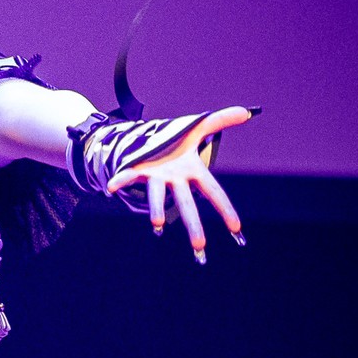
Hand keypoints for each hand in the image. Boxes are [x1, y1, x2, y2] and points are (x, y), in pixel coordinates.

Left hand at [107, 106, 254, 262]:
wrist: (149, 141)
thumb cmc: (176, 142)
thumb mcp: (200, 127)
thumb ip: (222, 120)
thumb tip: (246, 112)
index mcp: (192, 171)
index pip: (213, 191)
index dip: (225, 209)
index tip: (236, 228)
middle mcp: (175, 180)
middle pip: (186, 203)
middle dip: (193, 224)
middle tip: (199, 245)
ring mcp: (157, 177)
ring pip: (158, 196)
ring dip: (157, 209)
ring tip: (157, 224)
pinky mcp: (139, 170)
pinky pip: (129, 176)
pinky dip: (120, 181)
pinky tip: (110, 188)